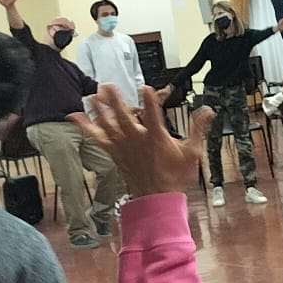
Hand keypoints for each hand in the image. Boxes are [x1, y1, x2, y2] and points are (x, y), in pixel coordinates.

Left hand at [70, 84, 208, 197]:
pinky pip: (97, 137)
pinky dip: (86, 126)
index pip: (152, 115)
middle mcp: (136, 140)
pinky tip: (75, 116)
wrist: (156, 197)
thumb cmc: (174, 175)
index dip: (149, 100)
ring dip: (99, 110)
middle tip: (107, 85)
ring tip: (92, 96)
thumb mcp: (192, 152)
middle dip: (115, 100)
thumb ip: (198, 129)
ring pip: (108, 124)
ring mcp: (123, 146)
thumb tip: (207, 111)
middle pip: (123, 116)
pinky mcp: (114, 152)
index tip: (145, 87)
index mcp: (156, 138)